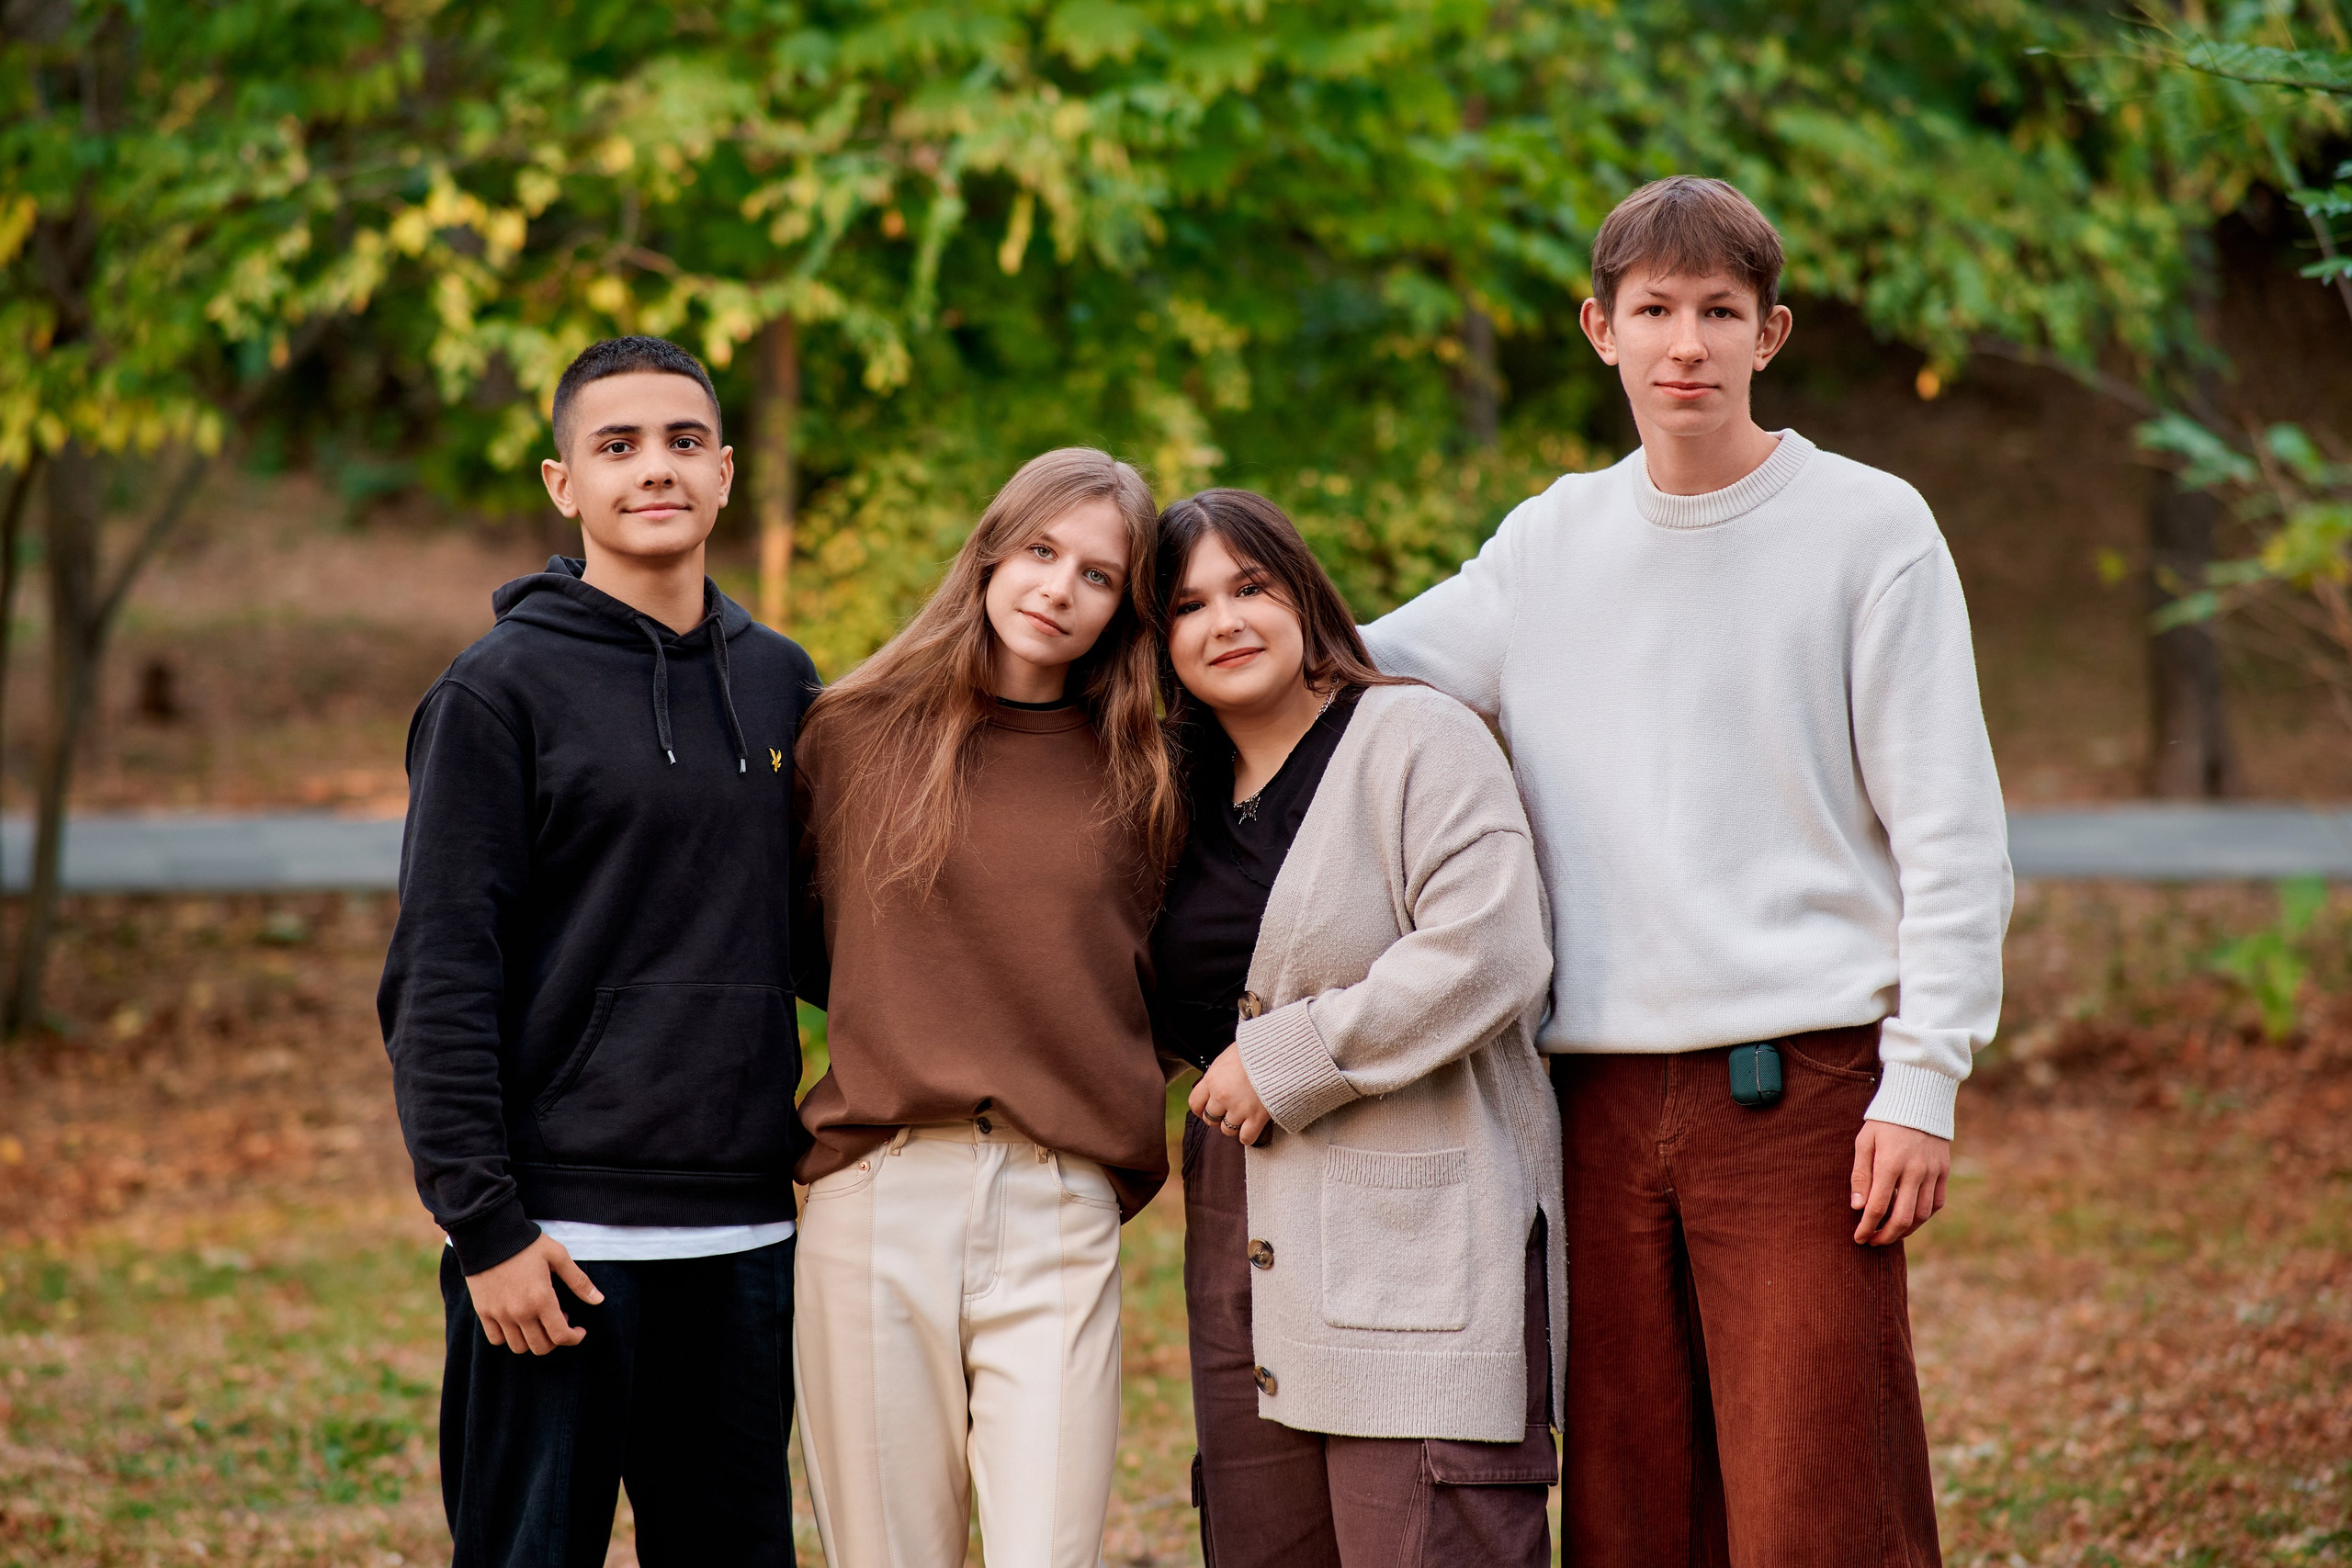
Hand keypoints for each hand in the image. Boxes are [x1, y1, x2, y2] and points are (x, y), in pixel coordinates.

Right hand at [465, 1232, 603, 1353]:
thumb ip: (579, 1281)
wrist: (489, 1234)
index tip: (579, 1331)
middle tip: (559, 1319)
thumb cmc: (527, 1244)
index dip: (574, 1338)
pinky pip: (496, 1339)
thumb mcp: (558, 1256)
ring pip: (519, 1346)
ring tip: (538, 1319)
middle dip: (556, 1340)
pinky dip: (509, 1337)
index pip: (561, 1336)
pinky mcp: (484, 1311)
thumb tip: (599, 1300)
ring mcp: (500, 1314)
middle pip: (541, 1347)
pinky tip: (517, 1321)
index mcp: (541, 1299)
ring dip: (533, 1339)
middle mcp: (520, 1312)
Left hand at [1188, 1044, 1271, 1144]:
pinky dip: (1247, 1136)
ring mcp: (1239, 1108)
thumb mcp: (1228, 1056)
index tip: (1206, 1109)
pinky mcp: (1257, 1117)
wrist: (1278, 1052)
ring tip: (1243, 1116)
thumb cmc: (1254, 1050)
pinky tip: (1251, 1127)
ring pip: (1227, 1130)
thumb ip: (1219, 1073)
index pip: (1195, 1103)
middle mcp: (1221, 1097)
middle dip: (1218, 1117)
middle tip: (1228, 1111)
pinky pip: (1246, 1138)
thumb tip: (1215, 1082)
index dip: (1200, 1109)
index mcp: (1212, 1080)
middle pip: (1210, 1119)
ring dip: (1233, 1125)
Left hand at [1850, 1120, 1950, 1245]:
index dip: (1866, 1227)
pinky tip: (1910, 1219)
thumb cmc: (1884, 1121)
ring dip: (1905, 1231)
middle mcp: (1914, 1171)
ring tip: (1889, 1233)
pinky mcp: (1944, 1172)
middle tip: (1873, 1242)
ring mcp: (1933, 1172)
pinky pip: (1936, 1203)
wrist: (1918, 1100)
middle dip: (1885, 1236)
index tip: (1858, 1237)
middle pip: (1902, 1218)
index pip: (1877, 1206)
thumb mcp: (1864, 1142)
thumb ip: (1860, 1175)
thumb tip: (1858, 1207)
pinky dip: (1923, 1217)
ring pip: (1922, 1215)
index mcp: (1890, 1163)